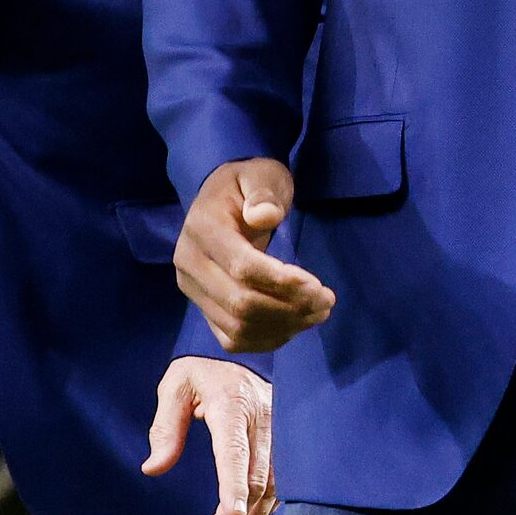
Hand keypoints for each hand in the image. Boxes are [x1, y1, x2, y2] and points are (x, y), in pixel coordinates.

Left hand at [142, 357, 276, 514]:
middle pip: (258, 478)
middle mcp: (263, 418)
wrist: (241, 350)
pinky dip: (270, 505)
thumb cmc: (202, 369)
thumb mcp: (175, 386)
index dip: (234, 490)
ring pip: (275, 483)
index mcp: (233, 404)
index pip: (235, 454)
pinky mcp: (287, 437)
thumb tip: (154, 467)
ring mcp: (281, 428)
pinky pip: (284, 477)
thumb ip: (165, 426)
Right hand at [173, 157, 335, 351]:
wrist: (220, 200)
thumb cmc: (246, 185)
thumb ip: (264, 193)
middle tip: (326, 302)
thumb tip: (265, 216)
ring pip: (236, 327)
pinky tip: (295, 326)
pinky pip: (232, 338)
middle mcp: (189, 265)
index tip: (317, 286)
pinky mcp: (202, 309)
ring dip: (282, 327)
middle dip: (288, 308)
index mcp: (202, 229)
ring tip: (317, 314)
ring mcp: (193, 291)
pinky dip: (266, 339)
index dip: (281, 282)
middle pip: (239, 303)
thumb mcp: (260, 175)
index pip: (242, 266)